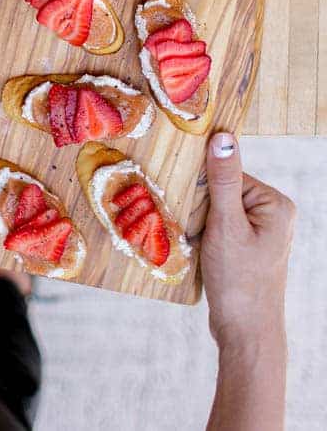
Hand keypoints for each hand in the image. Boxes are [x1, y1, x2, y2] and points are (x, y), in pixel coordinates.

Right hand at [201, 132, 295, 348]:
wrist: (245, 333)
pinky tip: (202, 253)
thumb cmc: (238, 281)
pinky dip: (204, 236)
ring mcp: (261, 231)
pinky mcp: (247, 246)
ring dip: (199, 224)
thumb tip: (223, 137)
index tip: (195, 213)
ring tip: (200, 246)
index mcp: (274, 203)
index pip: (228, 175)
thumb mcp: (226, 226)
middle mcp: (272, 213)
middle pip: (221, 191)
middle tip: (197, 233)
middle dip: (202, 209)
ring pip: (216, 210)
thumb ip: (224, 180)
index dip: (205, 192)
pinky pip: (219, 227)